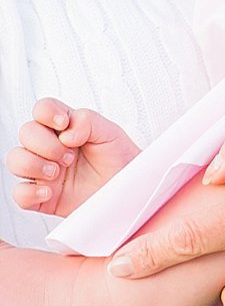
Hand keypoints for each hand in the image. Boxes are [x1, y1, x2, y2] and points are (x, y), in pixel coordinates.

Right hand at [7, 98, 138, 215]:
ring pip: (15, 160)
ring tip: (58, 172)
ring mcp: (43, 171)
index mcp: (64, 127)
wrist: (129, 190)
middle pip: (26, 133)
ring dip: (34, 165)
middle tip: (70, 156)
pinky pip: (19, 194)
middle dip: (46, 144)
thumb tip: (66, 132)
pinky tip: (50, 192)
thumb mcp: (110, 132)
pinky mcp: (41, 196)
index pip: (42, 109)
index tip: (63, 123)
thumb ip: (87, 121)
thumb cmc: (118, 159)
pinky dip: (30, 192)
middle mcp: (49, 147)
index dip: (47, 113)